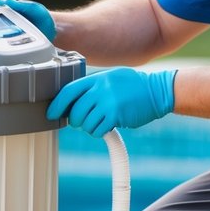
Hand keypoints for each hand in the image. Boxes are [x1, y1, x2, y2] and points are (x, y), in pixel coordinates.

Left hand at [46, 68, 176, 136]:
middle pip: (75, 112)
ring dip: (90, 128)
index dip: (57, 104)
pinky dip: (100, 132)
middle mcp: (101, 89)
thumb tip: (72, 100)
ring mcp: (109, 102)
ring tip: (101, 122)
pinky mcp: (116, 115)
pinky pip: (98, 130)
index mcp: (97, 78)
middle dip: (76, 121)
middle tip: (84, 122)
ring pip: (86, 124)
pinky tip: (107, 127)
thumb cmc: (134, 86)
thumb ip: (94, 86)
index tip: (51, 113)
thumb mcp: (112, 78)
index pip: (69, 91)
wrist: (158, 91)